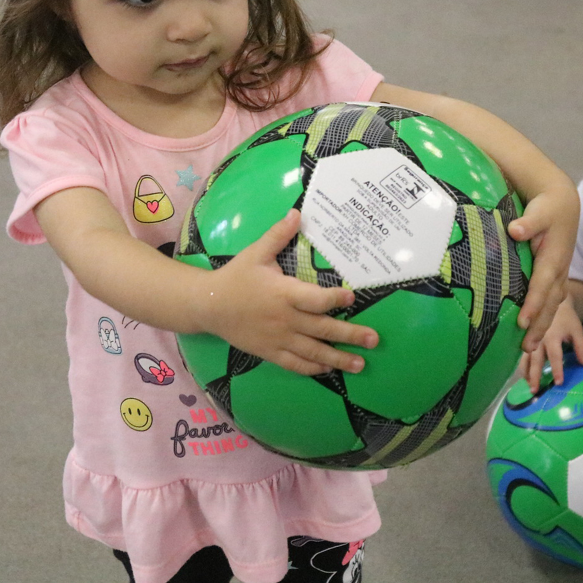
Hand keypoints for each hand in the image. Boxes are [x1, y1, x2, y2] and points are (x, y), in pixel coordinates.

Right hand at [200, 210, 378, 376]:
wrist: (208, 305)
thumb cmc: (236, 277)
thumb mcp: (256, 253)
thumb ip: (278, 235)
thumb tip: (297, 213)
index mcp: (283, 293)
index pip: (314, 299)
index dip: (335, 300)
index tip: (352, 298)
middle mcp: (284, 319)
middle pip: (322, 329)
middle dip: (350, 335)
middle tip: (374, 339)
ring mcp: (278, 339)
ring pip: (313, 352)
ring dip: (338, 358)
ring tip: (360, 363)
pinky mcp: (270, 352)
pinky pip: (295, 364)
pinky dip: (313, 368)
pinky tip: (329, 369)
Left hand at [508, 181, 579, 351]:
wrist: (564, 203)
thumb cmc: (547, 207)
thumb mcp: (539, 210)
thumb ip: (528, 222)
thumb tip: (515, 230)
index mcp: (554, 257)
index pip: (542, 284)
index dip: (533, 304)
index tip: (522, 322)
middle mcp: (559, 270)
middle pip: (550, 303)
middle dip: (539, 326)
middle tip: (526, 349)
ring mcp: (559, 274)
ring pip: (553, 306)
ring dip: (542, 327)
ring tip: (529, 348)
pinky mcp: (556, 276)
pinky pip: (552, 301)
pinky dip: (544, 317)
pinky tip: (535, 331)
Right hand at [517, 300, 582, 393]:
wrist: (552, 301)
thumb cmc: (566, 318)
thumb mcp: (577, 330)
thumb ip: (581, 346)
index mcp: (553, 337)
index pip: (555, 356)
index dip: (557, 369)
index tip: (558, 383)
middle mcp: (539, 340)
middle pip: (536, 360)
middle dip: (535, 376)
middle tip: (535, 390)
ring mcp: (531, 340)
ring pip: (525, 359)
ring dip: (526, 373)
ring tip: (527, 386)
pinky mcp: (526, 340)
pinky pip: (522, 355)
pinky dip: (522, 366)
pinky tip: (523, 377)